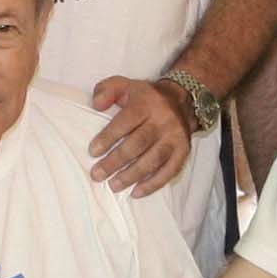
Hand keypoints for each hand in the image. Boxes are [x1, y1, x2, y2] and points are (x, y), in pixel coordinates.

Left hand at [83, 75, 191, 196]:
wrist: (182, 100)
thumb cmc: (145, 97)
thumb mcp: (124, 85)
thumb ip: (106, 90)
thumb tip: (96, 105)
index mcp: (146, 103)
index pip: (125, 122)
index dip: (108, 138)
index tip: (93, 152)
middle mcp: (163, 120)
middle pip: (137, 144)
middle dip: (115, 162)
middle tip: (97, 175)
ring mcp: (175, 137)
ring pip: (152, 160)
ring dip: (132, 175)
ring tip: (113, 186)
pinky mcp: (183, 151)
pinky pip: (169, 171)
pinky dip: (153, 184)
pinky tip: (136, 192)